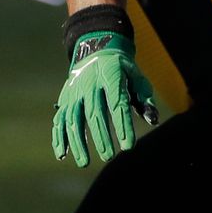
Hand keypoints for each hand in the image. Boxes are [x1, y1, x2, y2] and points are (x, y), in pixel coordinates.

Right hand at [52, 29, 158, 166]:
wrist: (96, 49)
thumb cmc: (122, 69)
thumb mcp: (137, 77)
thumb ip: (145, 99)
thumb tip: (152, 121)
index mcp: (111, 77)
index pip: (118, 104)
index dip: (123, 125)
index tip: (128, 146)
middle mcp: (90, 84)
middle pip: (94, 113)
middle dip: (101, 137)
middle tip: (109, 157)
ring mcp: (74, 92)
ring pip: (73, 119)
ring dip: (77, 143)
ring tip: (84, 163)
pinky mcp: (65, 99)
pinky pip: (59, 120)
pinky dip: (59, 137)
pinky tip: (62, 154)